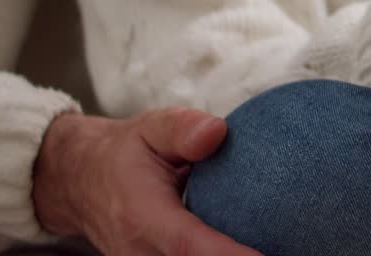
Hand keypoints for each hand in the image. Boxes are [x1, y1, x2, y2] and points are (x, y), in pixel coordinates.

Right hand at [32, 108, 260, 255]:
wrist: (78, 182)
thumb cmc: (125, 152)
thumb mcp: (151, 127)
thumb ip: (183, 128)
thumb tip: (218, 132)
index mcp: (143, 216)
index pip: (189, 246)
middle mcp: (140, 253)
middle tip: (291, 246)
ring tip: (281, 245)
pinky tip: (251, 247)